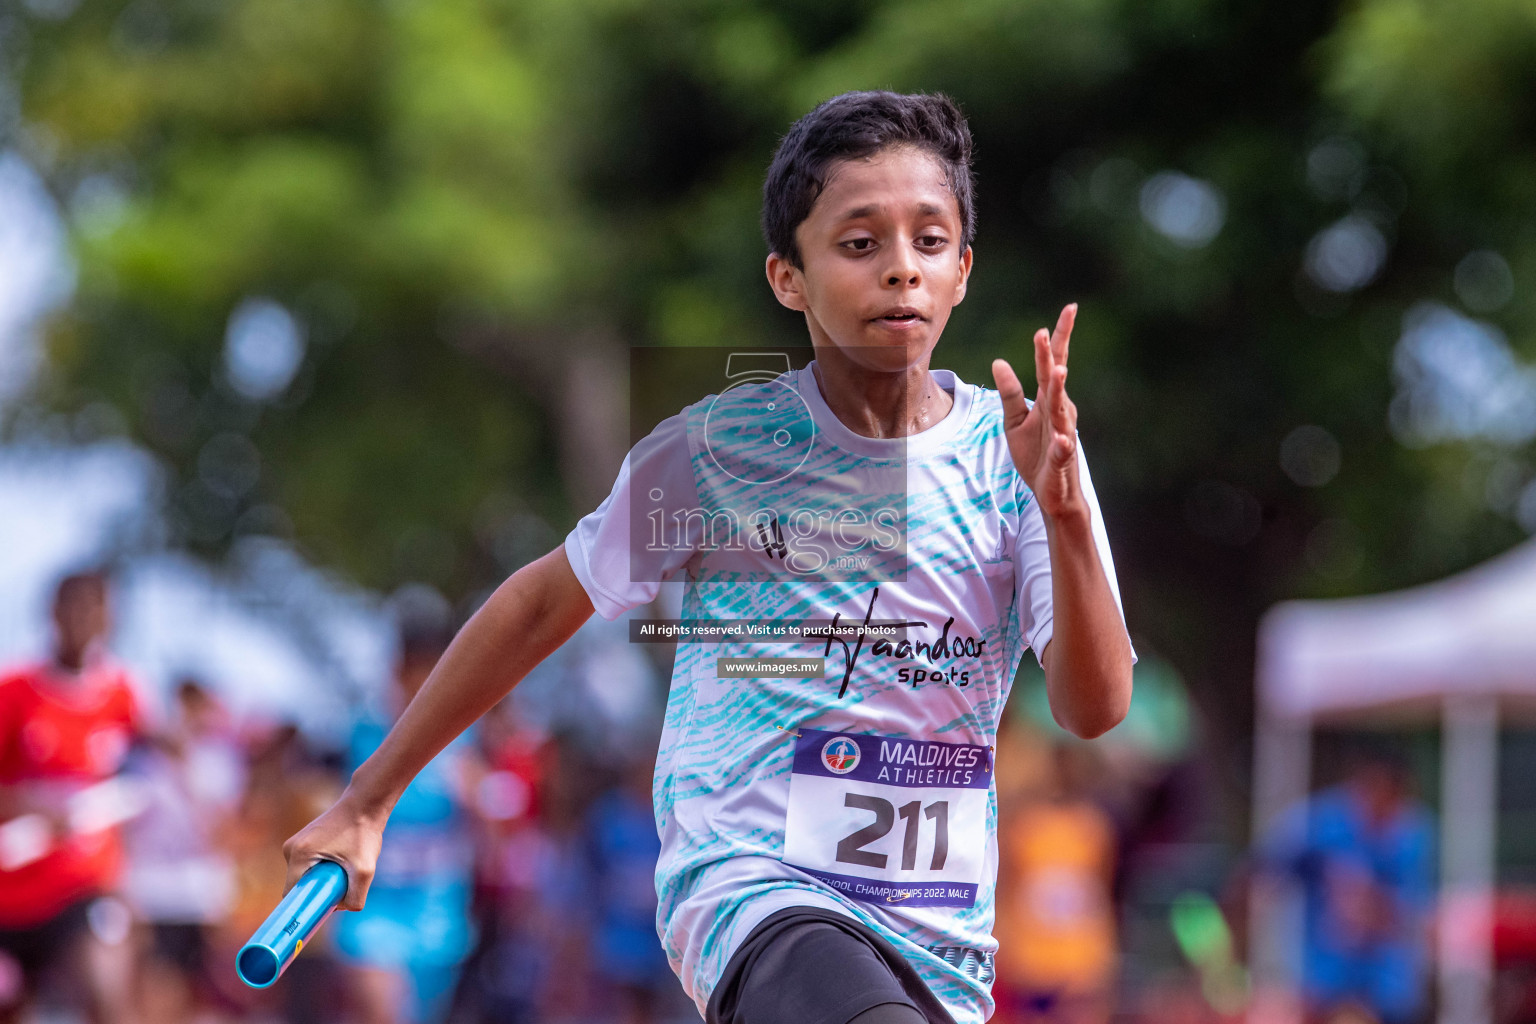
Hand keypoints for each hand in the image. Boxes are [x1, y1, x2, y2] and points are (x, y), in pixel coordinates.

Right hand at [281, 789, 386, 911]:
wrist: (366, 802)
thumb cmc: (364, 832)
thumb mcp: (365, 869)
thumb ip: (356, 897)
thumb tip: (340, 908)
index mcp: (298, 855)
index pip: (291, 895)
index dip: (304, 907)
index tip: (320, 912)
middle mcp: (291, 848)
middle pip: (299, 885)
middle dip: (318, 891)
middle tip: (342, 885)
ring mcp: (296, 842)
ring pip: (306, 874)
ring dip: (323, 878)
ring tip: (346, 866)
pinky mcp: (305, 840)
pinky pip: (309, 864)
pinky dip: (324, 868)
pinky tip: (343, 859)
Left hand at [992, 303, 1083, 521]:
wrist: (1052, 493)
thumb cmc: (1037, 455)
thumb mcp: (1015, 421)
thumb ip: (1010, 392)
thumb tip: (999, 362)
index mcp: (1049, 400)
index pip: (1053, 363)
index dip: (1056, 338)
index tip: (1067, 310)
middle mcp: (1060, 412)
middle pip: (1057, 379)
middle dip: (1054, 355)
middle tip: (1047, 331)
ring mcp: (1064, 435)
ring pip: (1062, 410)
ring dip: (1060, 391)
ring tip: (1058, 371)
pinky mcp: (1063, 460)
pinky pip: (1063, 451)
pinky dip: (1063, 445)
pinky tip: (1062, 439)